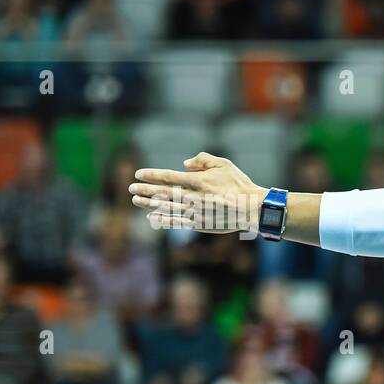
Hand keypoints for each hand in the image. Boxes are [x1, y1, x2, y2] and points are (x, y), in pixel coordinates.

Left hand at [130, 153, 265, 233]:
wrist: (253, 208)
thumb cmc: (239, 184)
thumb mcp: (224, 164)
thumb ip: (203, 159)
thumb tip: (184, 164)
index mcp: (199, 181)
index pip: (169, 176)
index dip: (152, 175)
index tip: (138, 174)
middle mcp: (195, 196)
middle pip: (164, 192)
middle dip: (145, 190)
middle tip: (130, 189)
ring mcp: (197, 212)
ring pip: (167, 207)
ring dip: (149, 204)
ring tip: (135, 201)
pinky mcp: (200, 224)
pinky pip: (178, 222)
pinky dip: (164, 220)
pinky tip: (152, 217)